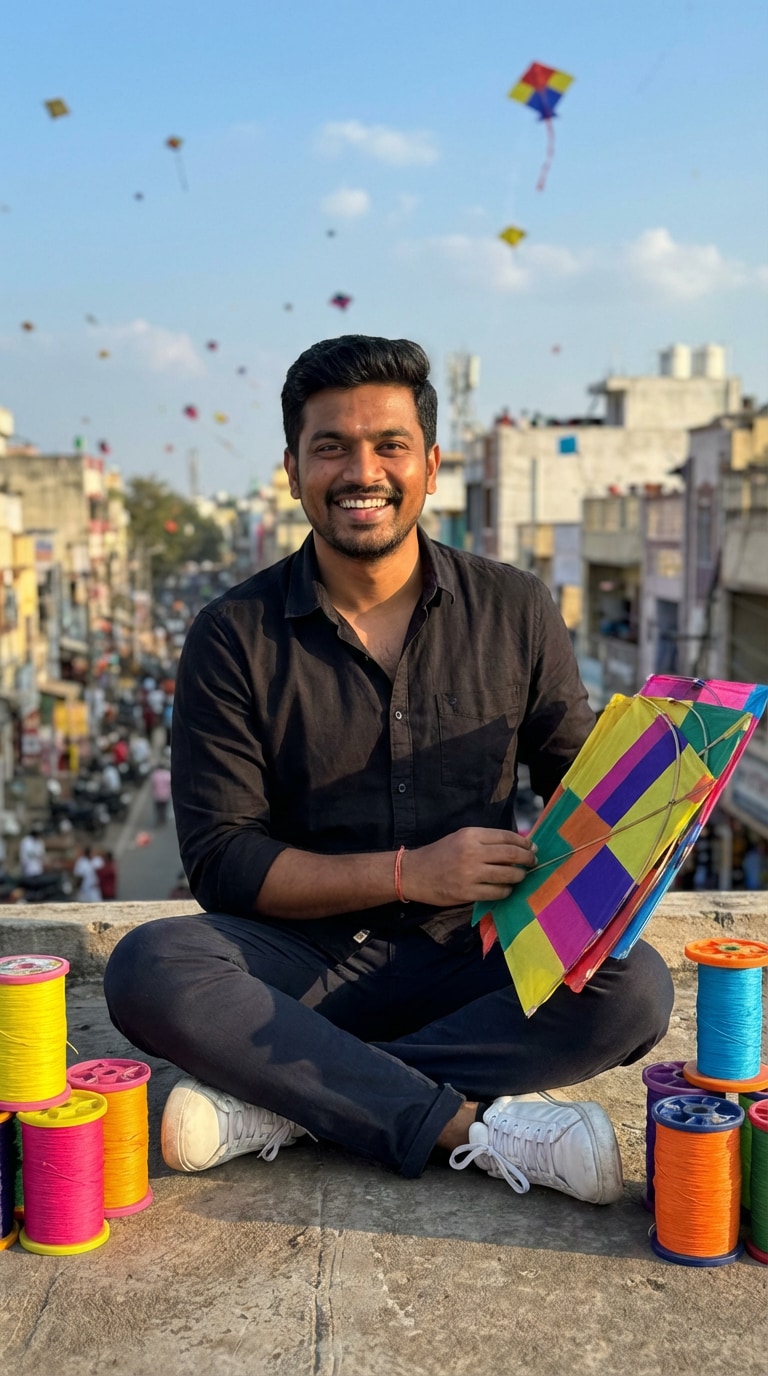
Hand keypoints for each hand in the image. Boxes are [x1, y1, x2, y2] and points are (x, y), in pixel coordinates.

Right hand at [401, 827, 536, 906]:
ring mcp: (470, 873)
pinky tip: (506, 888)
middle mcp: (472, 852)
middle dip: (527, 859)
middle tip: (532, 862)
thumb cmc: (440, 854)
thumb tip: (517, 845)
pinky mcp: (468, 892)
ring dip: (520, 876)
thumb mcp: (460, 838)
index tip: (532, 848)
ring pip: (508, 874)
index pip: (507, 837)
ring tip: (521, 876)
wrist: (415, 873)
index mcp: (471, 835)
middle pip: (511, 854)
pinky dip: (507, 891)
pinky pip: (498, 892)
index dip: (524, 843)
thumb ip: (485, 840)